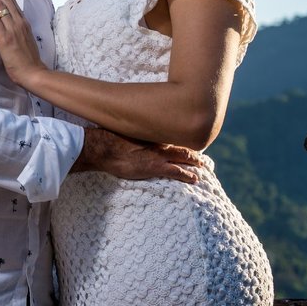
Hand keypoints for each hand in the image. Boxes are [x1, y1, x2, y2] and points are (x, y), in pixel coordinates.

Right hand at [73, 127, 201, 183]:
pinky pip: (178, 172)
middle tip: (201, 155)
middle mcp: (158, 141)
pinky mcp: (156, 167)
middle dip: (192, 150)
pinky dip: (188, 175)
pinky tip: (195, 179)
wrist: (103, 148)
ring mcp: (159, 155)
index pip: (171, 133)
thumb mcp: (120, 129)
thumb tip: (126, 126)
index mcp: (150, 132)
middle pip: (181, 144)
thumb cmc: (107, 138)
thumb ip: (129, 129)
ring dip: (195, 162)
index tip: (186, 138)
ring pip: (184, 157)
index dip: (181, 137)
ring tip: (203, 167)